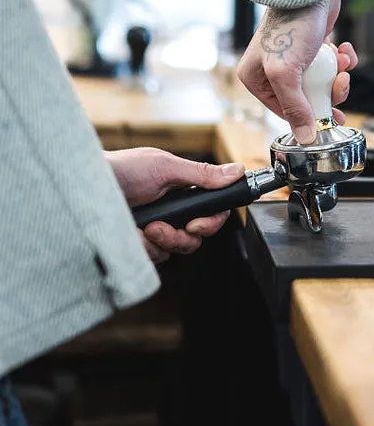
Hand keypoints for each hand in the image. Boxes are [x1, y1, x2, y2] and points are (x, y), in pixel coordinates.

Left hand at [106, 148, 244, 263]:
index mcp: (183, 192)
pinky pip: (153, 258)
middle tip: (165, 229)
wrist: (83, 186)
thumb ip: (202, 174)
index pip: (212, 212)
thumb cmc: (122, 169)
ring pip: (175, 251)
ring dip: (161, 242)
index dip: (210, 222)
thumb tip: (237, 170)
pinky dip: (143, 248)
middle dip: (182, 237)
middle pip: (196, 238)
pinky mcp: (138, 245)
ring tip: (144, 229)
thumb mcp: (165, 167)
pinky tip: (131, 235)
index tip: (196, 224)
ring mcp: (155, 230)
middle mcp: (172, 213)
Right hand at [237, 0, 358, 143]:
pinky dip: (341, 61)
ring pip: (321, 83)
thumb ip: (295, 107)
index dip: (308, 117)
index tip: (328, 120)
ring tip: (342, 69)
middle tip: (339, 90)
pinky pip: (330, 65)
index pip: (284, 112)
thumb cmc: (291, 26)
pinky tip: (343, 52)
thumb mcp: (286, 73)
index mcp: (256, 79)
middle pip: (306, 99)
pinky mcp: (313, 47)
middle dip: (327, 96)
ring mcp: (294, 58)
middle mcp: (273, 69)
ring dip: (337, 78)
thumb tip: (305, 137)